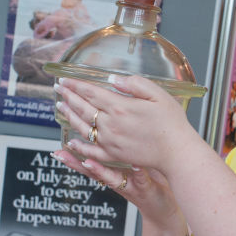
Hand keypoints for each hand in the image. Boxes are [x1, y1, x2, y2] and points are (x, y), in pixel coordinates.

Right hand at [50, 151, 185, 233]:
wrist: (165, 210)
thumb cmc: (151, 184)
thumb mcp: (134, 166)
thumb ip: (124, 153)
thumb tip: (116, 131)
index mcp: (113, 172)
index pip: (89, 163)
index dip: (73, 156)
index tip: (57, 148)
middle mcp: (117, 180)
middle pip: (93, 171)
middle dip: (76, 163)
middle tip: (61, 154)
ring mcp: (130, 185)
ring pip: (111, 178)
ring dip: (99, 170)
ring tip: (88, 162)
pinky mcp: (145, 189)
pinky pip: (141, 180)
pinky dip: (138, 174)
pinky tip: (136, 167)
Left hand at [54, 75, 198, 171]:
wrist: (176, 152)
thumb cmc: (171, 123)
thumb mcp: (158, 94)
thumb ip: (135, 84)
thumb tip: (114, 80)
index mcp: (120, 107)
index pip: (91, 93)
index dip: (76, 85)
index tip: (65, 79)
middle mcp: (110, 125)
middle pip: (83, 108)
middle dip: (68, 96)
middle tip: (58, 88)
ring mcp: (110, 142)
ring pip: (83, 127)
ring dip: (70, 115)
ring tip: (61, 106)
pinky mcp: (114, 155)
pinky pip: (91, 151)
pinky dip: (79, 146)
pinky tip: (71, 141)